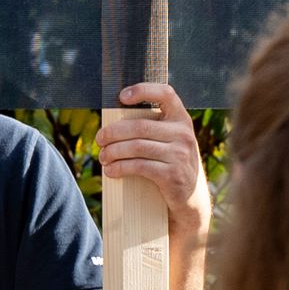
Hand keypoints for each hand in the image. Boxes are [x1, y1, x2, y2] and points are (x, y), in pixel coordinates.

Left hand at [98, 82, 212, 252]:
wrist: (189, 199)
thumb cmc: (170, 164)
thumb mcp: (169, 141)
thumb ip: (152, 128)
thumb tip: (112, 123)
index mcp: (181, 119)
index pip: (166, 94)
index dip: (143, 90)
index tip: (121, 96)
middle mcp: (183, 133)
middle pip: (139, 126)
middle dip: (113, 133)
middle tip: (99, 140)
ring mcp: (180, 155)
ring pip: (136, 147)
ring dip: (113, 152)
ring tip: (103, 157)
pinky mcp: (173, 175)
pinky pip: (139, 166)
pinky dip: (120, 168)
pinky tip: (111, 170)